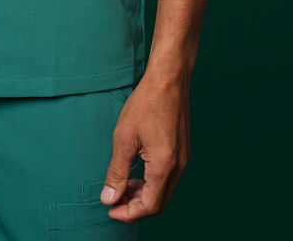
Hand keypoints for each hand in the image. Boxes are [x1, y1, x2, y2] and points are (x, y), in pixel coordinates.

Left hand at [99, 71, 189, 220]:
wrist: (169, 79)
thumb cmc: (146, 103)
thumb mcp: (124, 137)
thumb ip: (117, 171)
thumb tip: (109, 198)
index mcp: (164, 166)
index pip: (149, 206)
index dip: (128, 213)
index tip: (110, 209)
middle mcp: (178, 167)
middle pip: (158, 203)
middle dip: (135, 206)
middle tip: (113, 199)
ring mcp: (183, 159)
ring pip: (163, 191)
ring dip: (143, 194)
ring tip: (122, 185)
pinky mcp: (182, 151)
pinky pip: (168, 177)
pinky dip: (152, 182)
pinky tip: (137, 171)